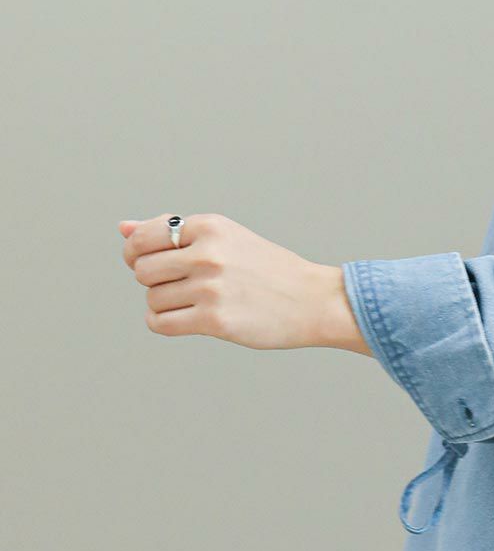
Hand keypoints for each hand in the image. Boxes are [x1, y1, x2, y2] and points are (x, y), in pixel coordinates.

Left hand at [119, 213, 370, 353]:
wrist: (313, 300)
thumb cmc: (267, 269)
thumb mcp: (224, 238)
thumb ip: (171, 232)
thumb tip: (123, 228)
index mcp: (209, 226)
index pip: (143, 238)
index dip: (138, 254)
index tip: (154, 263)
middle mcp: (208, 253)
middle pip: (142, 270)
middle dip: (154, 281)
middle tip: (181, 286)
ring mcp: (211, 287)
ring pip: (151, 299)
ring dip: (164, 304)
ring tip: (194, 302)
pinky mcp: (215, 320)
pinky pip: (161, 323)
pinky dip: (165, 323)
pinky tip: (186, 319)